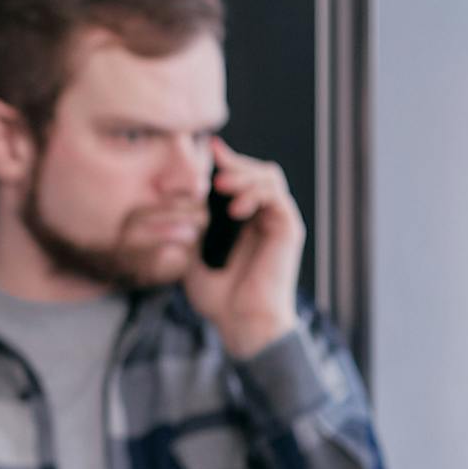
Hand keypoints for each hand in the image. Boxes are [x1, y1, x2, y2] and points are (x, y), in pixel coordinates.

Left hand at [184, 139, 303, 358]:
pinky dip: (256, 194)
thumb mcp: (192, 252)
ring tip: (222, 186)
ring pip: (269, 177)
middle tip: (214, 165)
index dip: (224, 161)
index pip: (238, 177)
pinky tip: (236, 208)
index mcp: (242, 217)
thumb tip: (179, 194)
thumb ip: (191, 223)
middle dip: (235, 163)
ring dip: (244, 175)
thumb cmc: (216, 294)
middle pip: (256, 170)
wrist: (240, 320)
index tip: (205, 148)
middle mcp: (262, 214)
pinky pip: (276, 198)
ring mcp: (277, 220)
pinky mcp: (288, 228)